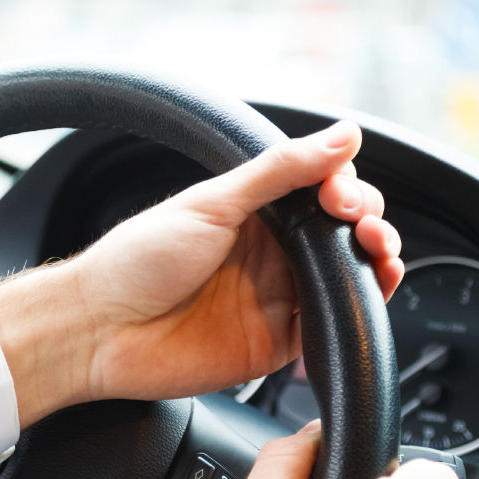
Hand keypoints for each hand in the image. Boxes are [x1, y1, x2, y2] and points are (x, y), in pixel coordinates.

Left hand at [0, 121, 401, 426]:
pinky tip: (366, 294)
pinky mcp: (276, 344)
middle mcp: (271, 254)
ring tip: (379, 251)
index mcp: (255, 213)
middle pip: (345, 234)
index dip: (346, 188)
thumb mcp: (213, 202)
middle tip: (357, 221)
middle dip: (369, 221)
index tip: (340, 193)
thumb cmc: (137, 261)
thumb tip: (343, 134)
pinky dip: (358, 313)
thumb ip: (281, 171)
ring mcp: (276, 298)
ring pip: (348, 280)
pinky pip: (332, 329)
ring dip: (377, 262)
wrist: (99, 330)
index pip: (324, 191)